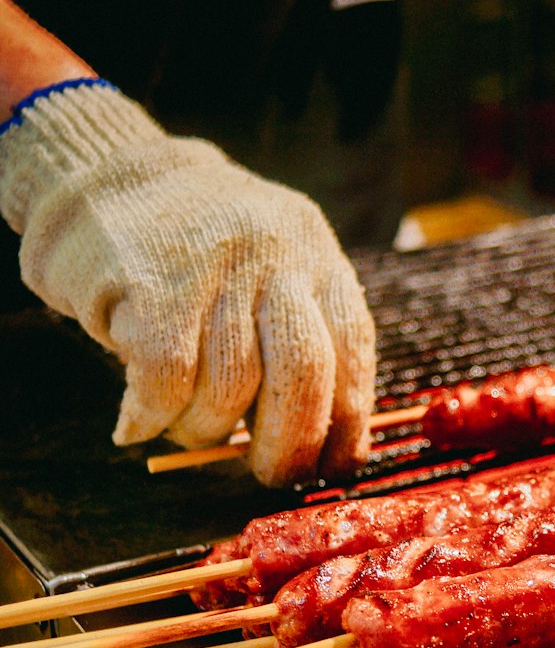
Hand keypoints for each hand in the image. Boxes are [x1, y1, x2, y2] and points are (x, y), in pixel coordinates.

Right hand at [0, 83, 375, 485]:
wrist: (108, 174)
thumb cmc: (198, 251)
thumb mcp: (273, 269)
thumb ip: (301, 337)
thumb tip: (319, 444)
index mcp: (319, 259)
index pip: (354, 352)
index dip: (347, 424)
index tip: (329, 466)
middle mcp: (278, 257)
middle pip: (302, 376)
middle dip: (287, 446)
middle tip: (265, 473)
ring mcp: (217, 268)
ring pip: (229, 387)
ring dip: (206, 431)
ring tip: (186, 430)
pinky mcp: (154, 286)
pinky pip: (165, 381)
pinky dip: (153, 418)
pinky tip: (137, 423)